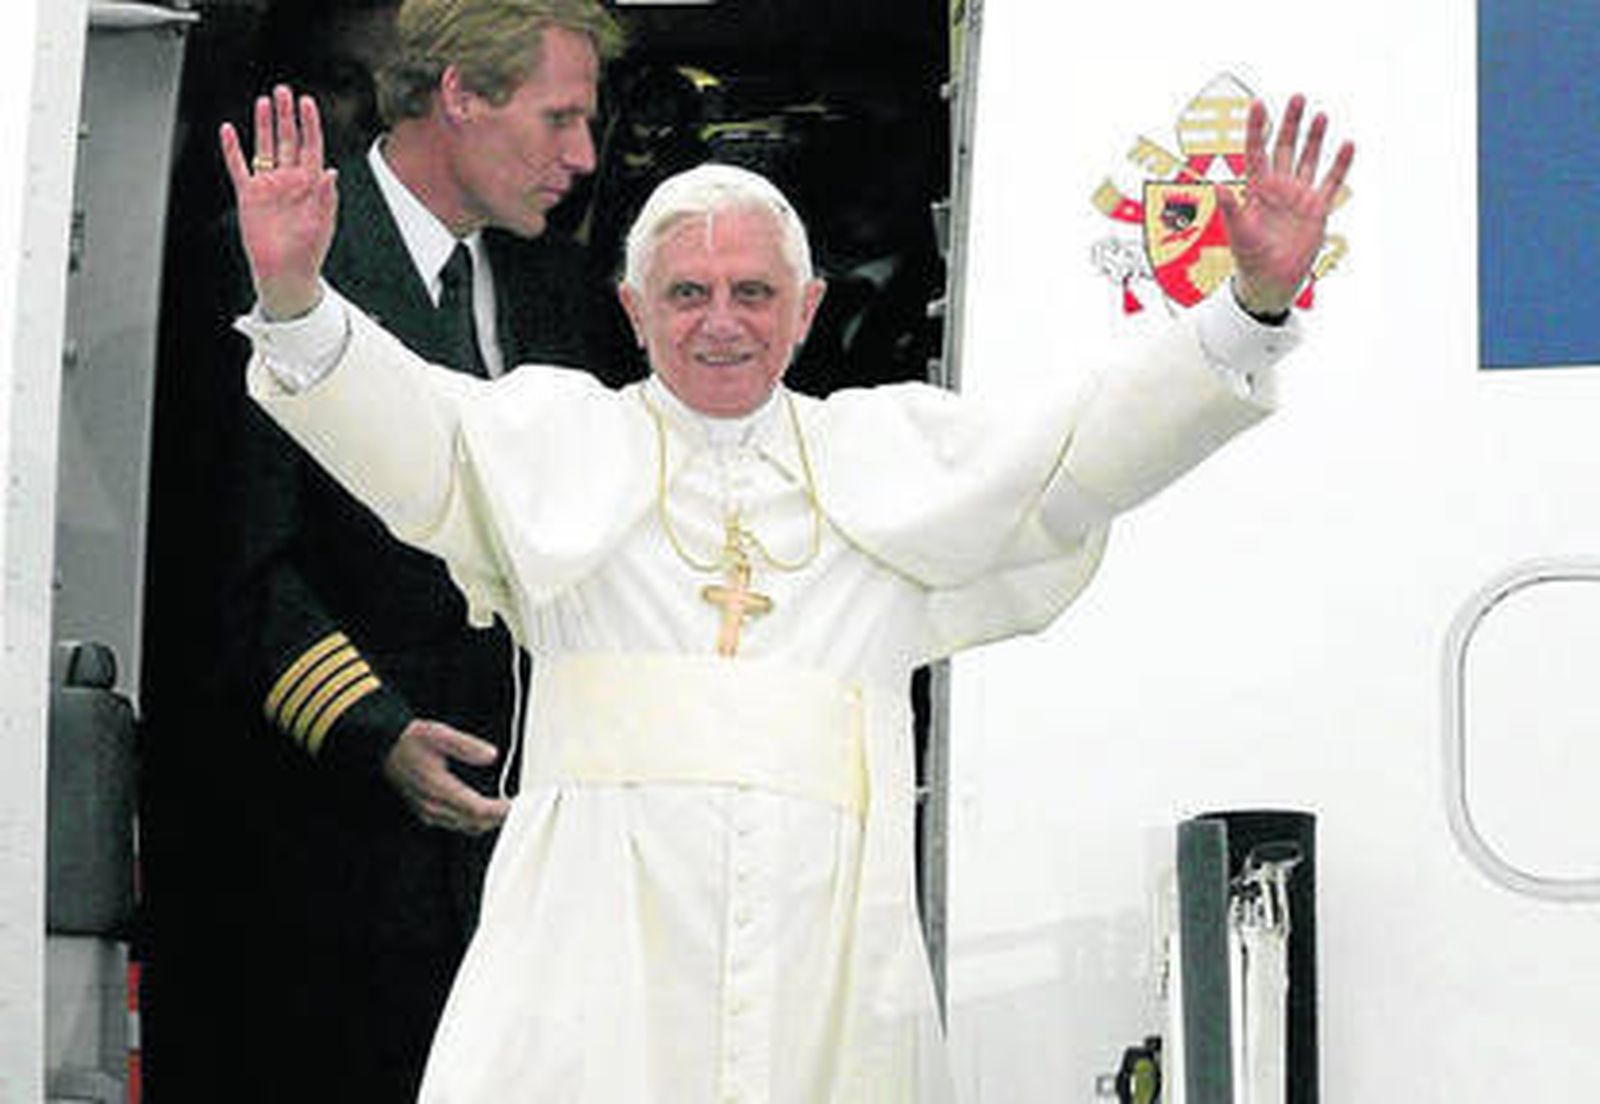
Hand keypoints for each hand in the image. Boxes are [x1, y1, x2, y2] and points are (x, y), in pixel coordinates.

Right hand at [219, 84, 337, 320]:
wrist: (285, 272)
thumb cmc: (308, 252)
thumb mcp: (323, 223)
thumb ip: (327, 196)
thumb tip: (331, 171)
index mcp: (311, 185)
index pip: (311, 146)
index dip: (309, 124)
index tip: (307, 103)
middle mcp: (290, 180)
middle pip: (288, 139)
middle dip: (286, 115)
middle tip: (283, 91)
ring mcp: (269, 185)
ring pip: (265, 147)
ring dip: (264, 125)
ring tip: (264, 102)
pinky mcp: (249, 195)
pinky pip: (239, 166)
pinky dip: (233, 149)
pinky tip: (229, 131)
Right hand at [382, 719, 510, 834]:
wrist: (387, 746)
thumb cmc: (412, 741)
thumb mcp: (441, 735)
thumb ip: (467, 746)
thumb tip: (490, 755)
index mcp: (439, 788)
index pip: (476, 809)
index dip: (498, 810)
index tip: (512, 804)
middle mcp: (433, 805)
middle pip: (472, 823)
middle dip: (495, 819)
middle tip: (512, 809)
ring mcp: (428, 811)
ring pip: (464, 827)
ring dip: (484, 823)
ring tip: (500, 811)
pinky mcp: (425, 812)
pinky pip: (453, 824)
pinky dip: (470, 821)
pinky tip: (478, 811)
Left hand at [1218, 94, 1354, 316]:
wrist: (1270, 282)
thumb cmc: (1249, 259)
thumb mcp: (1238, 233)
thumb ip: (1230, 209)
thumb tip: (1218, 186)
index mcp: (1256, 190)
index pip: (1256, 152)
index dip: (1257, 128)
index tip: (1257, 104)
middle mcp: (1278, 188)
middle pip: (1285, 148)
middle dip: (1291, 123)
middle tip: (1297, 98)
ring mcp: (1298, 196)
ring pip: (1308, 159)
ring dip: (1314, 138)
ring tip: (1320, 115)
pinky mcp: (1317, 209)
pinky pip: (1331, 182)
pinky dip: (1339, 165)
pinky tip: (1347, 146)